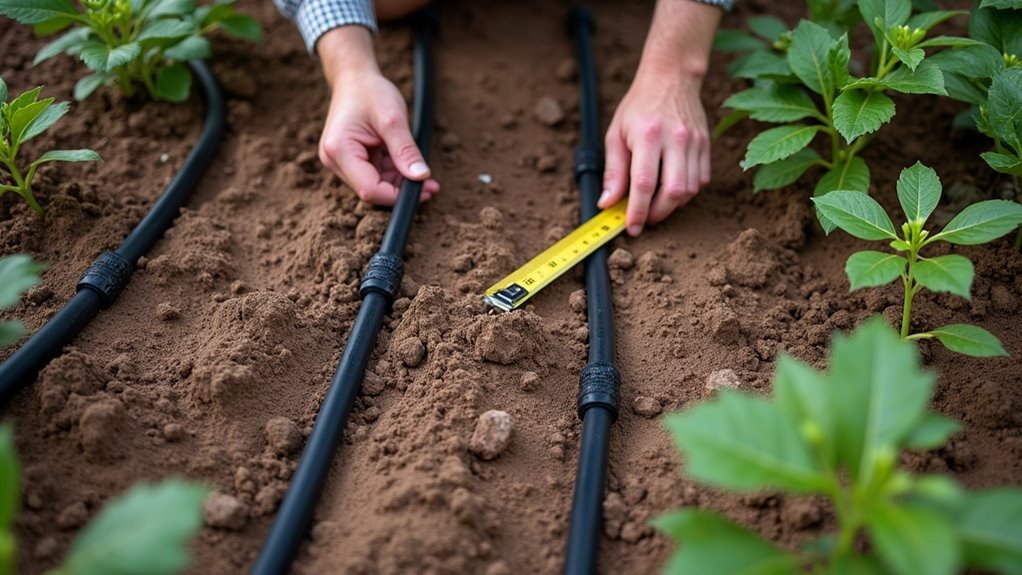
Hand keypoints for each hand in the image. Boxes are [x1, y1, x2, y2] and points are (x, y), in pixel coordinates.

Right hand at [317, 26, 438, 204]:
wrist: (354, 78)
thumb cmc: (370, 91)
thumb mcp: (393, 119)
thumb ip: (406, 150)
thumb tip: (421, 177)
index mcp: (339, 149)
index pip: (369, 189)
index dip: (397, 195)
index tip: (425, 190)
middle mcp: (334, 160)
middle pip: (371, 189)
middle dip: (401, 189)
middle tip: (430, 184)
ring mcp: (340, 161)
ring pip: (374, 184)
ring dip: (399, 181)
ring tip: (422, 171)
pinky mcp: (349, 160)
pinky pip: (374, 175)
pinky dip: (393, 173)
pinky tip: (407, 163)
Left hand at [597, 0, 720, 235]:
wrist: (671, 77)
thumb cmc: (639, 106)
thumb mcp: (616, 134)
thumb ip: (613, 171)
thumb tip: (607, 203)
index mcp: (648, 135)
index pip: (644, 183)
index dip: (638, 211)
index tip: (632, 227)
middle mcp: (675, 139)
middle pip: (673, 191)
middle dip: (658, 214)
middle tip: (644, 219)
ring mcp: (695, 142)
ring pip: (689, 190)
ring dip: (672, 206)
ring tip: (656, 205)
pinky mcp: (706, 145)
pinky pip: (701, 180)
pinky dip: (687, 193)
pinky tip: (672, 189)